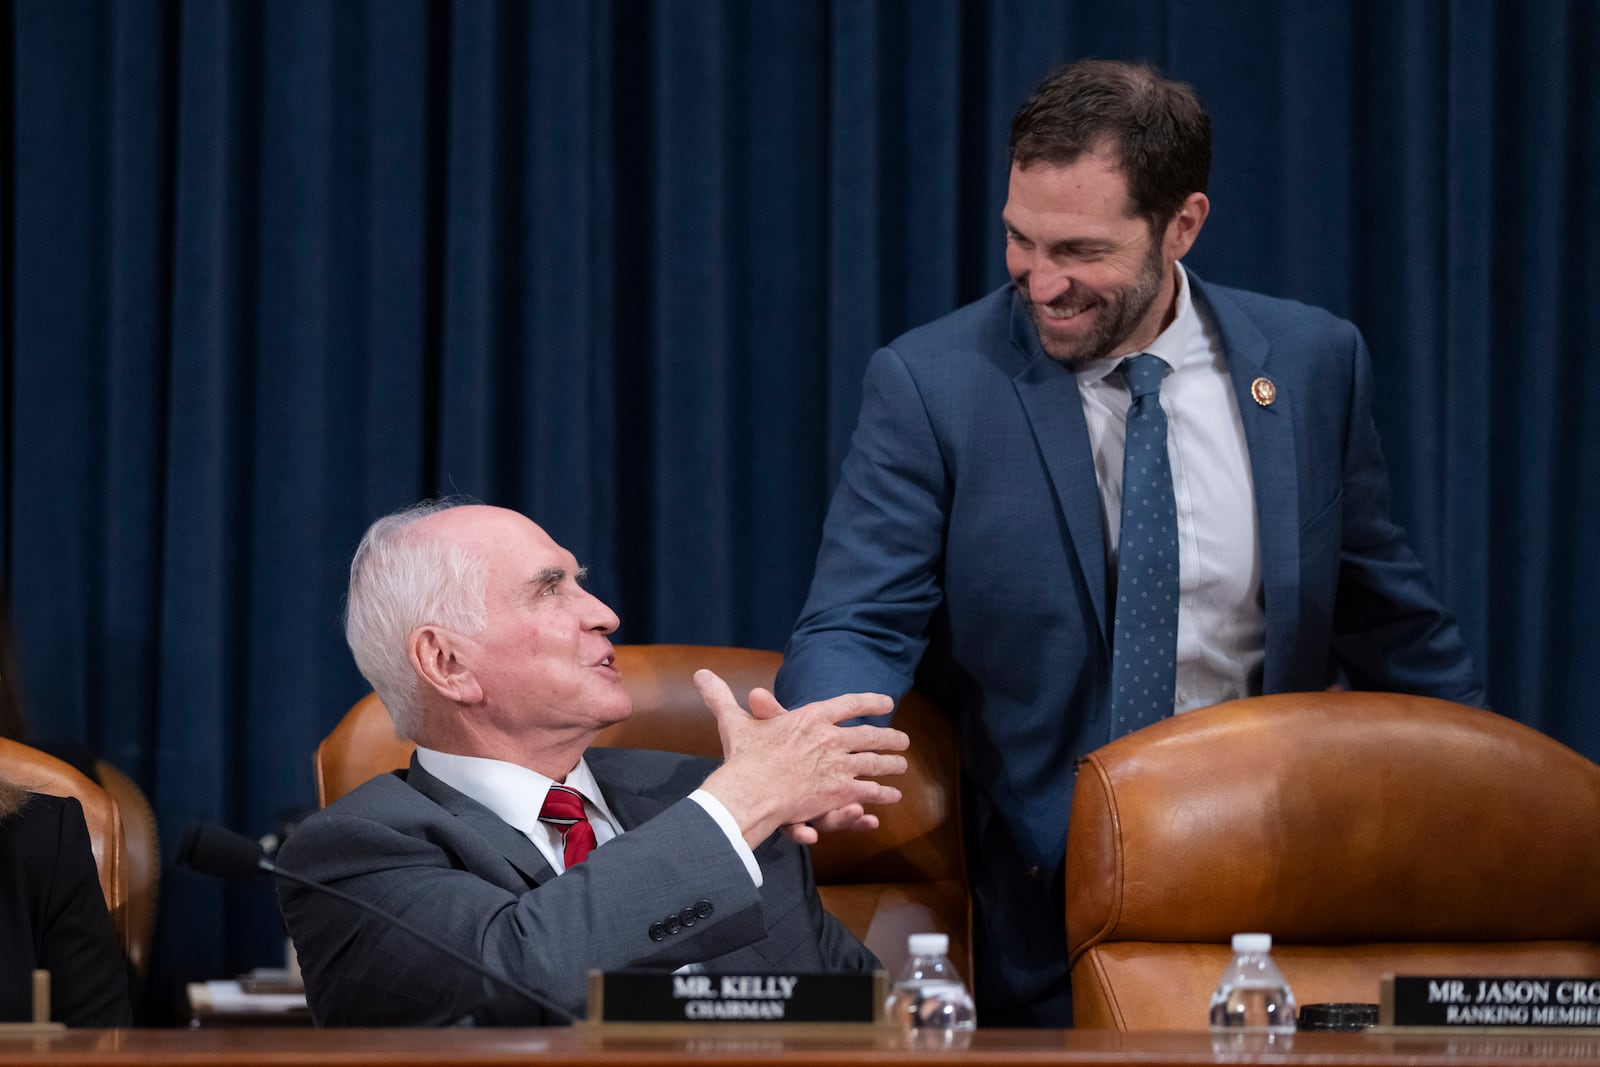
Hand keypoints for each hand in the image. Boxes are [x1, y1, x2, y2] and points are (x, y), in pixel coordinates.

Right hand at [694, 670, 907, 846]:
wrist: (749, 790)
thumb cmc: (742, 757)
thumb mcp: (734, 722)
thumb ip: (721, 697)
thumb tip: (700, 673)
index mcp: (810, 717)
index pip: (847, 704)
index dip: (868, 700)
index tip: (886, 701)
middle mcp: (830, 738)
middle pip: (870, 735)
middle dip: (889, 737)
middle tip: (903, 739)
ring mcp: (838, 765)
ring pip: (875, 763)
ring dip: (890, 765)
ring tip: (901, 766)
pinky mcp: (839, 793)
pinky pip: (867, 792)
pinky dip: (880, 795)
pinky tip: (892, 798)